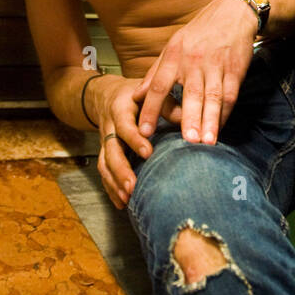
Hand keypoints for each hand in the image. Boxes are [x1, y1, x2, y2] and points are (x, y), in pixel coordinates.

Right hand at [92, 75, 157, 209]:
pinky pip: (104, 172)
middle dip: (121, 170)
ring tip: (127, 198)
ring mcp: (105, 142)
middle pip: (111, 151)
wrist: (106, 96)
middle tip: (133, 186)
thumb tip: (190, 119)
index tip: (148, 153)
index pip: (125, 126)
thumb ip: (169, 105)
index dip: (135, 140)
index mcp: (120, 110)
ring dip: (114, 183)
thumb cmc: (135, 94)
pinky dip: (111, 189)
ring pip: (105, 164)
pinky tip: (121, 203)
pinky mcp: (105, 153)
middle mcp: (109, 127)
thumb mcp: (150, 92)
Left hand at [132, 0, 256, 146]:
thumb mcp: (172, 46)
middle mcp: (194, 61)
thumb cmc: (198, 33)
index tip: (144, 131)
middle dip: (190, 118)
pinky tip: (220, 128)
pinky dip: (225, 114)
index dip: (151, 109)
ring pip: (214, 97)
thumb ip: (154, 73)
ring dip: (211, 121)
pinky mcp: (235, 70)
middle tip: (187, 141)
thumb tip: (136, 96)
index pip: (159, 85)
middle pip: (191, 94)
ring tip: (208, 141)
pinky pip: (230, 95)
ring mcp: (217, 66)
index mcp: (174, 56)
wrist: (232, 13)